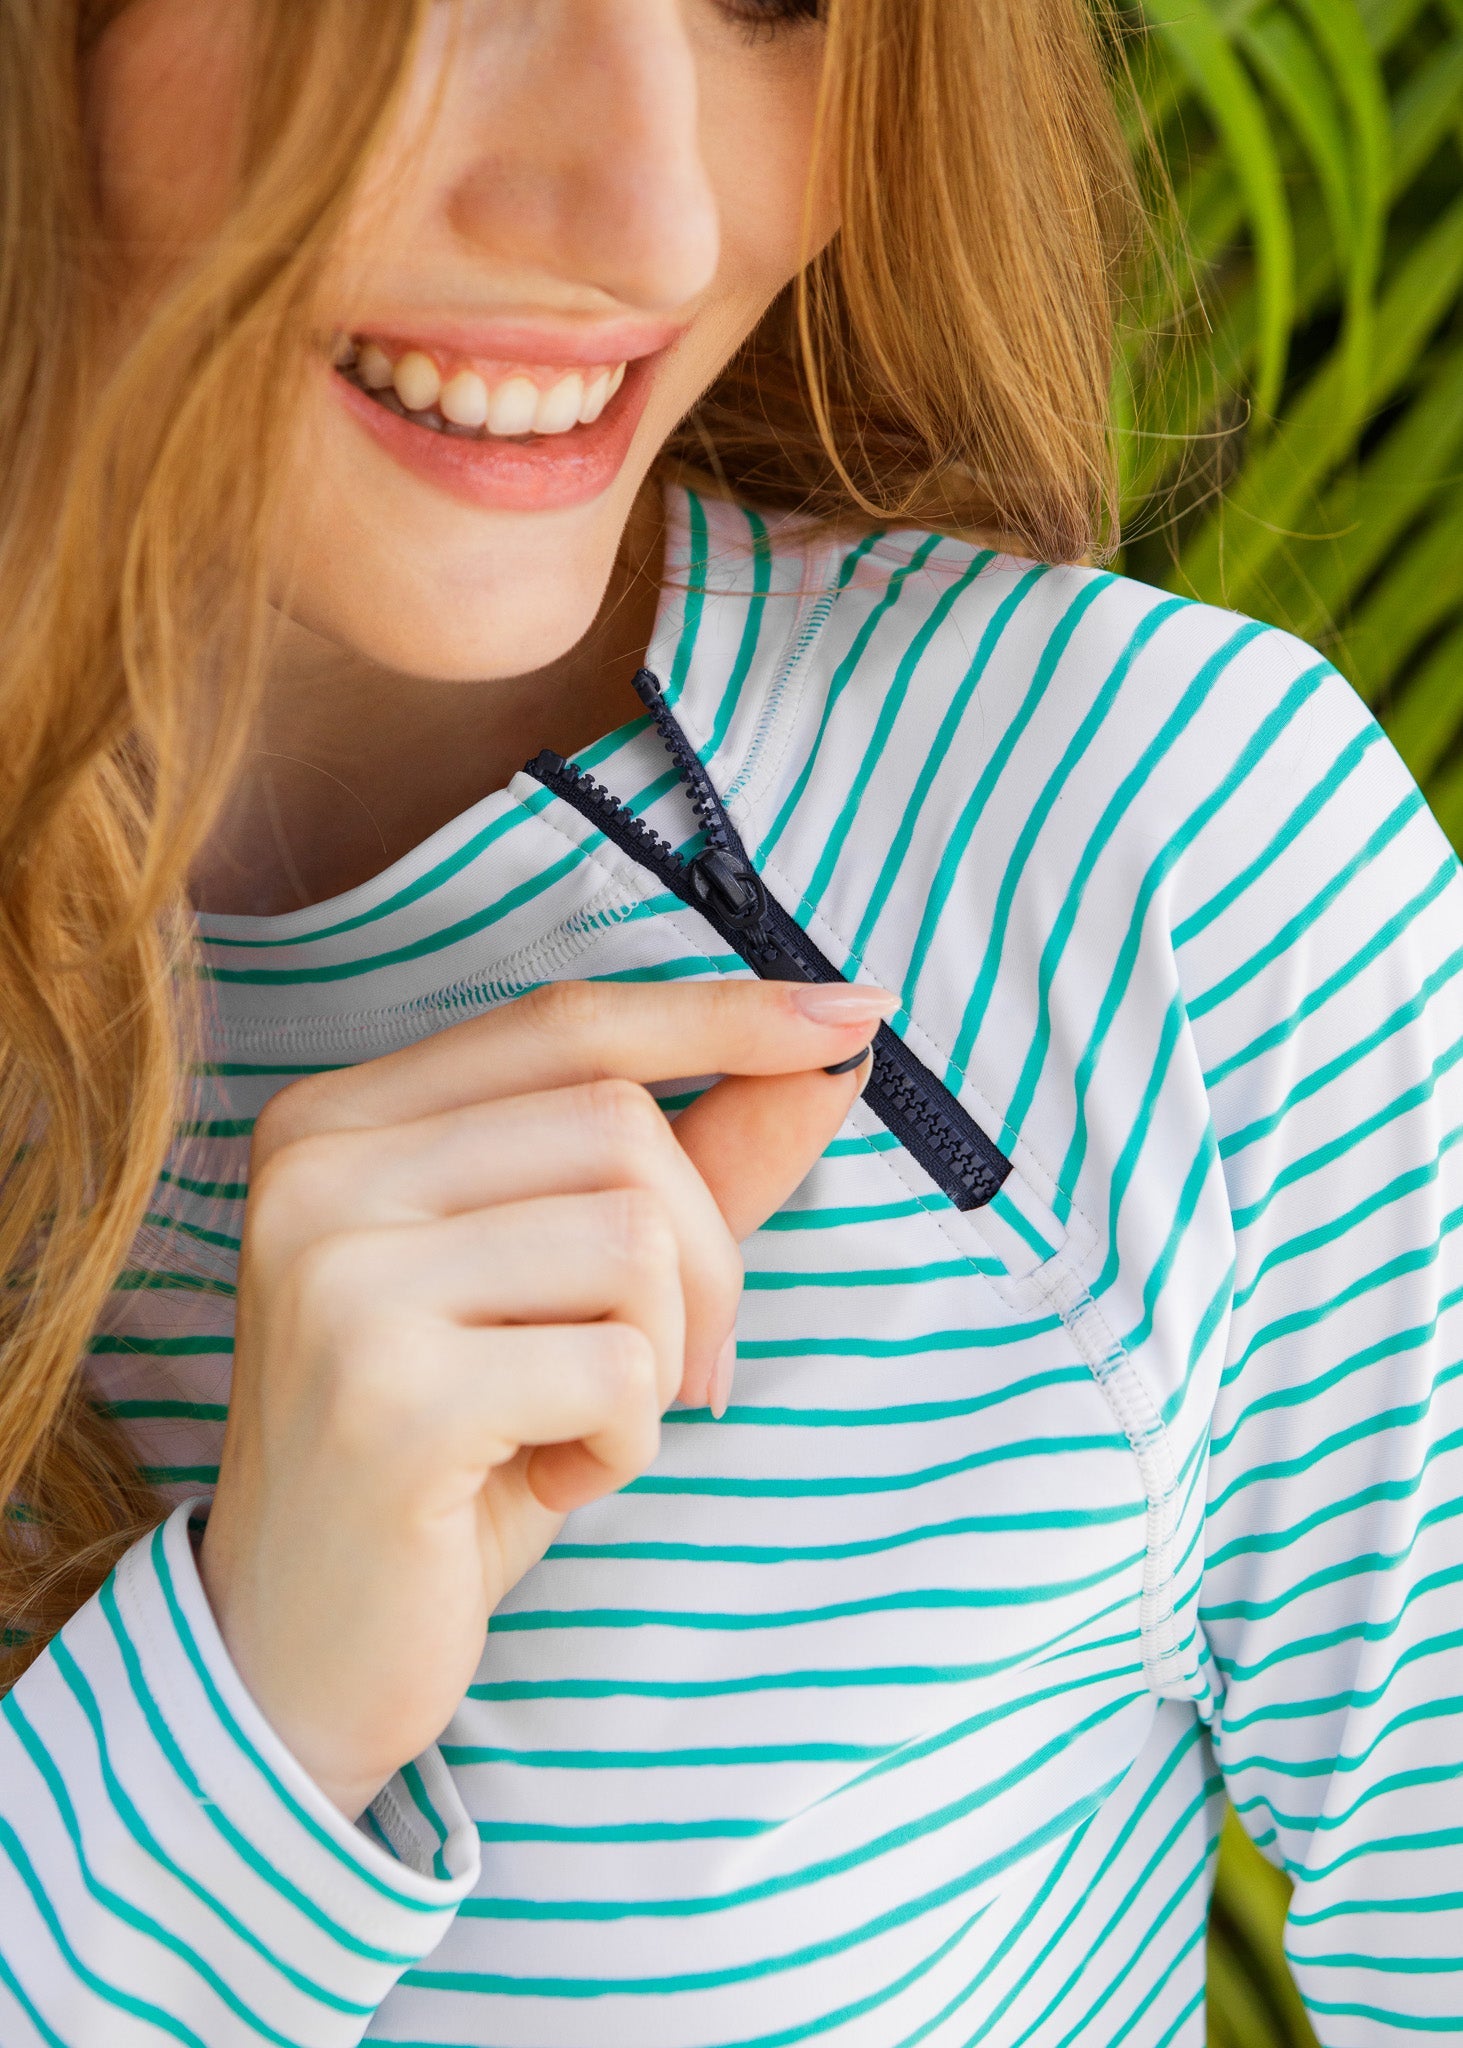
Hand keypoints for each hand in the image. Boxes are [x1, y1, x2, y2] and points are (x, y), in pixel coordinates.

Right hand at [198, 977, 891, 1818]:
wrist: (297, 1653)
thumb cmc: (450, 1456)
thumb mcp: (571, 1292)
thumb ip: (693, 1163)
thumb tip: (832, 1052)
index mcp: (342, 1121)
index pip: (568, 1024)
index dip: (720, 1016)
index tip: (854, 1011)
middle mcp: (318, 1172)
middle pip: (622, 1127)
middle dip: (707, 1258)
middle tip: (671, 1372)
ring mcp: (338, 1277)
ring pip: (634, 1237)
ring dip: (661, 1355)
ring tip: (583, 1425)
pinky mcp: (385, 1392)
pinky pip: (615, 1365)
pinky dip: (627, 1438)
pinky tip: (551, 1476)